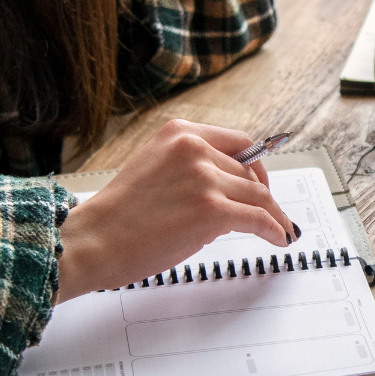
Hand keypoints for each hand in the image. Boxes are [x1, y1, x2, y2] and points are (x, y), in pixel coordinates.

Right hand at [56, 120, 293, 300]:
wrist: (93, 241)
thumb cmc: (117, 217)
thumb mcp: (155, 171)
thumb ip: (190, 171)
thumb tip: (229, 192)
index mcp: (179, 134)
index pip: (237, 141)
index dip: (256, 164)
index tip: (261, 182)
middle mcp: (194, 149)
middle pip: (249, 171)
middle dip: (263, 195)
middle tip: (272, 212)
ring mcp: (204, 179)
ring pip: (257, 196)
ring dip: (273, 215)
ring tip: (281, 229)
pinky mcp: (212, 210)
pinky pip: (258, 218)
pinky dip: (274, 229)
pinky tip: (278, 238)